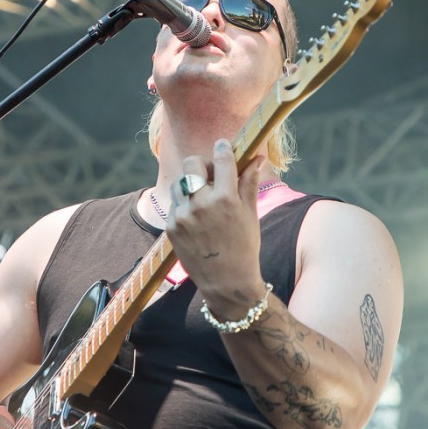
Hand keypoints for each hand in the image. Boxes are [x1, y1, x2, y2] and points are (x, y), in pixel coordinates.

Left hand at [168, 139, 266, 312]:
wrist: (226, 283)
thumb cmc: (245, 248)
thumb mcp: (250, 214)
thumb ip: (249, 183)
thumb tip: (257, 158)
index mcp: (225, 198)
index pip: (221, 159)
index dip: (223, 149)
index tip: (223, 145)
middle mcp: (201, 204)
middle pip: (191, 163)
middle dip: (201, 165)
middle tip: (211, 175)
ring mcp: (182, 216)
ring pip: (180, 183)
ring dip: (191, 185)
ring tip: (204, 200)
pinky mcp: (170, 227)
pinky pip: (175, 204)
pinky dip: (185, 205)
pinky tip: (198, 218)